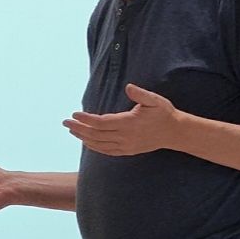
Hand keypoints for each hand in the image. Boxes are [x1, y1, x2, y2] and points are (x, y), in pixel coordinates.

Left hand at [63, 83, 182, 155]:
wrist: (174, 133)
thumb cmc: (164, 113)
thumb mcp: (155, 100)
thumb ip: (141, 94)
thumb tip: (128, 87)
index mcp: (129, 123)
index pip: (102, 123)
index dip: (86, 119)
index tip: (75, 113)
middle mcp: (125, 137)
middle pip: (96, 134)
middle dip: (79, 128)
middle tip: (65, 121)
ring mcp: (126, 146)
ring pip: (99, 144)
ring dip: (83, 137)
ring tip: (72, 130)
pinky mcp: (127, 151)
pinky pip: (107, 151)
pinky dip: (94, 147)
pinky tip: (86, 142)